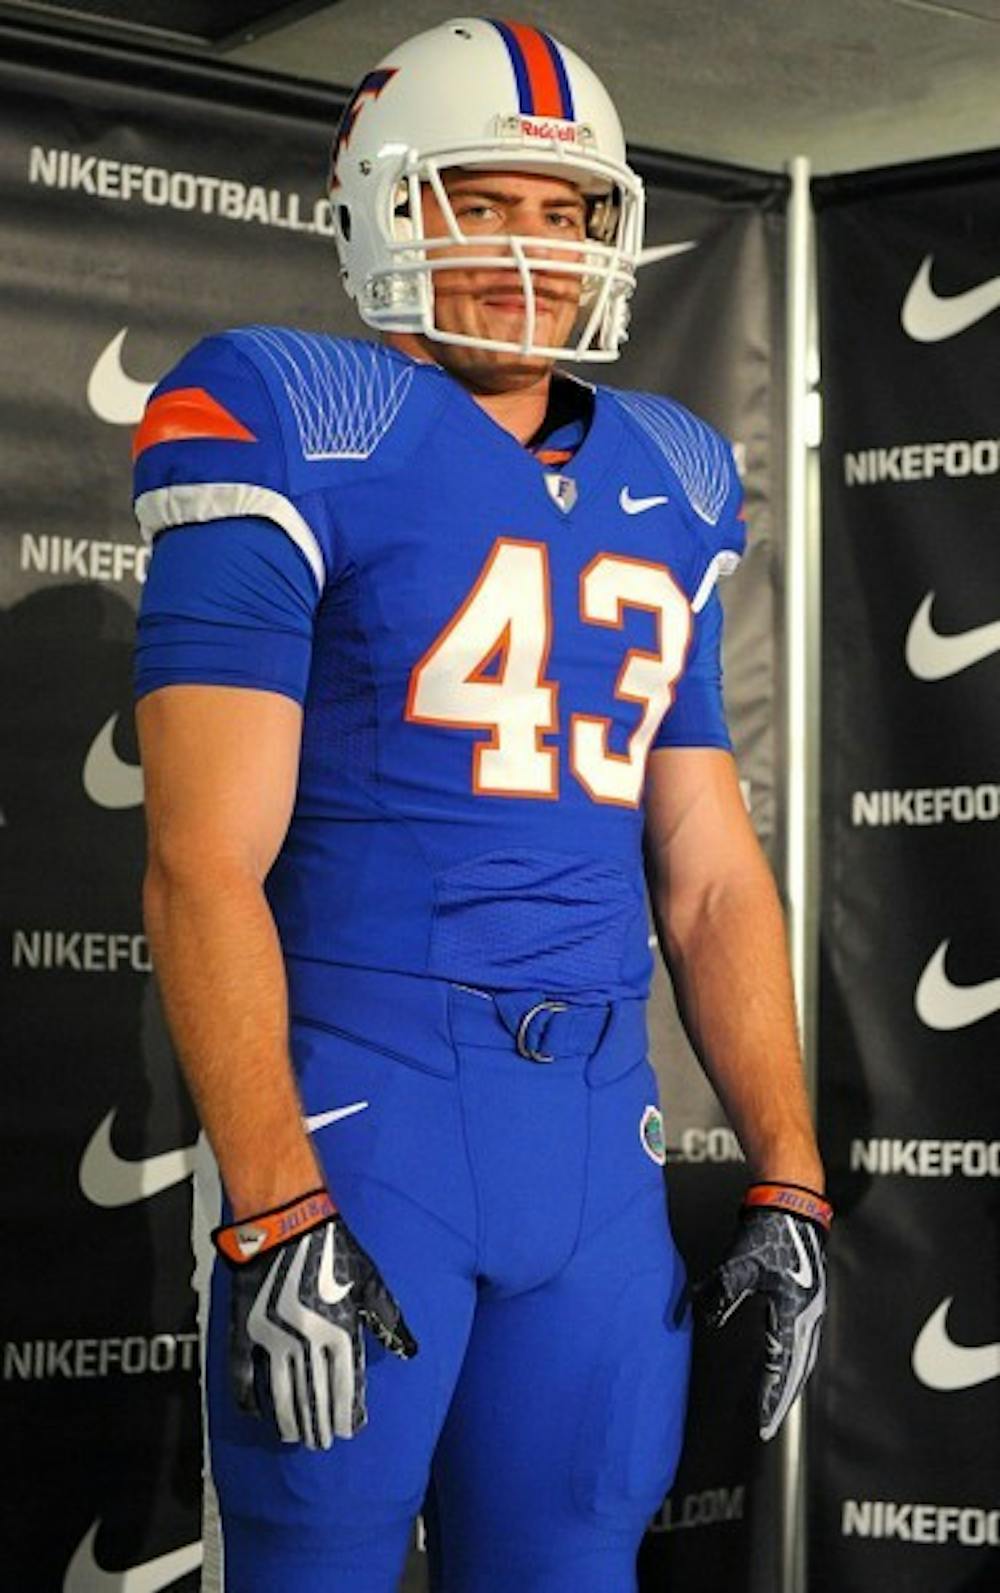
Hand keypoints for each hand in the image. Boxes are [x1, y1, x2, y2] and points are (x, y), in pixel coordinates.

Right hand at [213, 1188, 416, 1448]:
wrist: (285, 1221)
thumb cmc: (332, 1247)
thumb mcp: (368, 1279)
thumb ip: (387, 1319)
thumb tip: (409, 1350)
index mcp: (338, 1328)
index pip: (345, 1383)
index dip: (348, 1410)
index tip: (349, 1430)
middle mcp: (306, 1339)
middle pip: (315, 1393)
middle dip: (321, 1422)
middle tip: (323, 1443)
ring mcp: (272, 1337)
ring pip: (282, 1391)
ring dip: (291, 1418)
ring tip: (298, 1437)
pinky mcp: (245, 1329)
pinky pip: (241, 1374)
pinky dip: (247, 1398)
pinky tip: (257, 1415)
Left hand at [695, 1182, 831, 1440]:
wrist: (794, 1204)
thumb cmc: (770, 1232)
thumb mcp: (739, 1264)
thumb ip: (721, 1294)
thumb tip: (704, 1317)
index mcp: (793, 1311)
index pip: (782, 1365)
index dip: (771, 1396)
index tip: (762, 1422)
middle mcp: (808, 1314)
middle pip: (798, 1368)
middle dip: (784, 1397)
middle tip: (769, 1422)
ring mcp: (812, 1308)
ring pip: (804, 1356)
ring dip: (791, 1381)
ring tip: (777, 1403)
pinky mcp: (808, 1299)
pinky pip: (804, 1340)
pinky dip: (795, 1361)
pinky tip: (784, 1364)